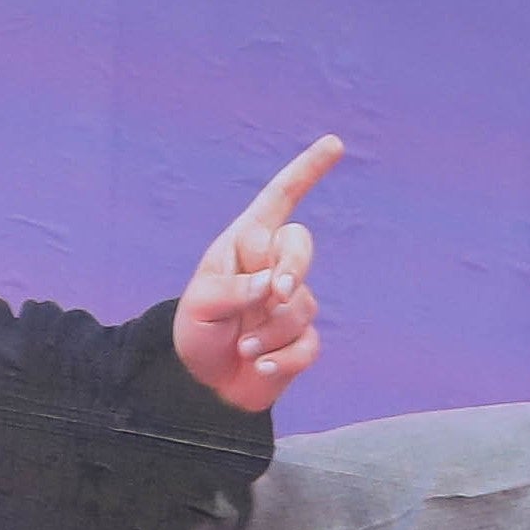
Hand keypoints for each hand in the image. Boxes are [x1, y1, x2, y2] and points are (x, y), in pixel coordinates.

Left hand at [174, 132, 343, 413]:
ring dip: (268, 330)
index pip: (280, 199)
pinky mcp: (301, 340)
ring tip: (241, 345)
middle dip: (293, 268)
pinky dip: (282, 357)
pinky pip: (307, 344)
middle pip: (301, 247)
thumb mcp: (202, 304)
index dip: (306, 170)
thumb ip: (237, 288)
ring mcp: (290, 303)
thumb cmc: (195, 332)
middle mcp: (273, 266)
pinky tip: (258, 365)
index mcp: (246, 244)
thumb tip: (275, 285)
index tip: (334, 144)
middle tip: (277, 293)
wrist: (200, 384)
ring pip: (301, 305)